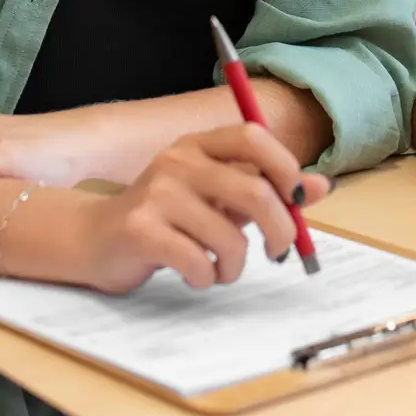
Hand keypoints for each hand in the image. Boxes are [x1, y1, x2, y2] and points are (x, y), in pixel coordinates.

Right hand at [84, 124, 329, 294]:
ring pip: (230, 237)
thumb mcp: (217, 196)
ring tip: (221, 269)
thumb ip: (266, 188)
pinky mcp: (141, 229)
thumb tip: (321, 186)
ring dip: (236, 265)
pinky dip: (207, 278)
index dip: (284, 166)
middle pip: (254, 191)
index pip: (252, 137)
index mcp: (199, 145)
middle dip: (280, 230)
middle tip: (280, 251)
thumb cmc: (166, 218)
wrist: (94, 239)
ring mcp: (157, 193)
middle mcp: (178, 160)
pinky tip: (195, 274)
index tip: (298, 199)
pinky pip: (198, 262)